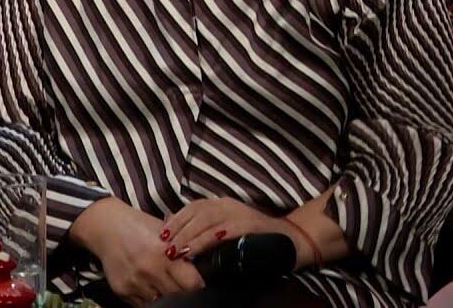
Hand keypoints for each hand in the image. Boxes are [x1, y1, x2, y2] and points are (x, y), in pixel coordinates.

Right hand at [69, 197, 203, 305]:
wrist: (106, 227)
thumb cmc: (139, 226)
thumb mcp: (165, 232)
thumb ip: (181, 252)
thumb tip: (199, 272)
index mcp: (165, 254)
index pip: (193, 284)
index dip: (196, 285)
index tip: (195, 282)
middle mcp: (150, 270)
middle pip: (179, 296)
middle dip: (182, 292)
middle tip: (180, 284)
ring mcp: (136, 283)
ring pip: (162, 303)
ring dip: (165, 296)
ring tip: (163, 284)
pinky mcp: (123, 290)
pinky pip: (143, 304)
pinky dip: (150, 298)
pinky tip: (149, 286)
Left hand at [161, 198, 302, 268]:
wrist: (290, 239)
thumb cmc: (255, 236)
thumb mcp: (227, 229)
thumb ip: (206, 229)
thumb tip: (178, 233)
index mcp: (221, 203)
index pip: (192, 207)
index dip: (176, 219)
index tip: (162, 233)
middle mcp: (228, 204)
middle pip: (197, 213)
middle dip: (179, 229)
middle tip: (165, 245)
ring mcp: (240, 213)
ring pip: (209, 221)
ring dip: (191, 236)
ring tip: (178, 250)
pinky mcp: (251, 224)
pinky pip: (228, 230)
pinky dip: (213, 237)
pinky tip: (201, 246)